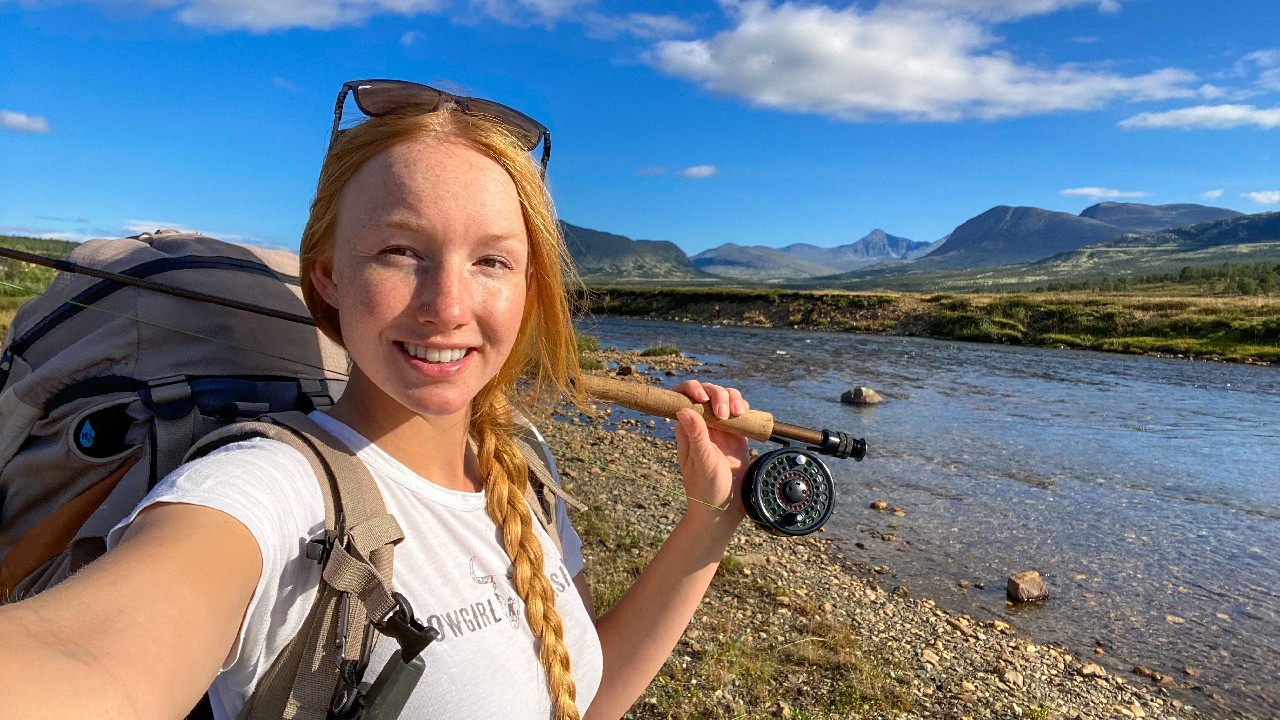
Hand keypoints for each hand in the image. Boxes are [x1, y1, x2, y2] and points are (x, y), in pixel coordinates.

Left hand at [672, 380, 750, 523]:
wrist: (724, 509)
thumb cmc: (706, 488)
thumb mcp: (701, 460)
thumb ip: (695, 435)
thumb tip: (683, 409)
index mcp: (686, 428)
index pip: (682, 397)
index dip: (691, 389)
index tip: (702, 397)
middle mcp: (702, 424)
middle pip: (707, 393)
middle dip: (717, 394)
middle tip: (724, 414)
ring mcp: (720, 428)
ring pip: (724, 398)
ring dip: (732, 398)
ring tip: (737, 413)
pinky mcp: (736, 434)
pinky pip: (739, 411)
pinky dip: (743, 407)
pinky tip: (744, 414)